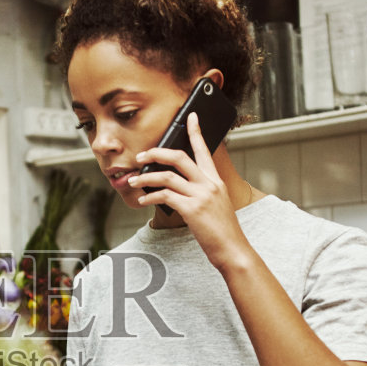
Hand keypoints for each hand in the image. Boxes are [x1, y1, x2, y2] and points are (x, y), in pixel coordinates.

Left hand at [129, 113, 248, 266]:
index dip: (196, 131)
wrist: (233, 249)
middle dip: (156, 153)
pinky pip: (165, 196)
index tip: (191, 116)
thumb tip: (175, 187)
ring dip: (146, 177)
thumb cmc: (222, 230)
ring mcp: (201, 196)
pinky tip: (143, 201)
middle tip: (141, 156)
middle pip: (179, 157)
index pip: (204, 150)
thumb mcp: (216, 204)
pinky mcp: (192, 209)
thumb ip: (200, 192)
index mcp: (215, 181)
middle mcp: (209, 184)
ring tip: (134, 181)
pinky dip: (150, 197)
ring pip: (166, 176)